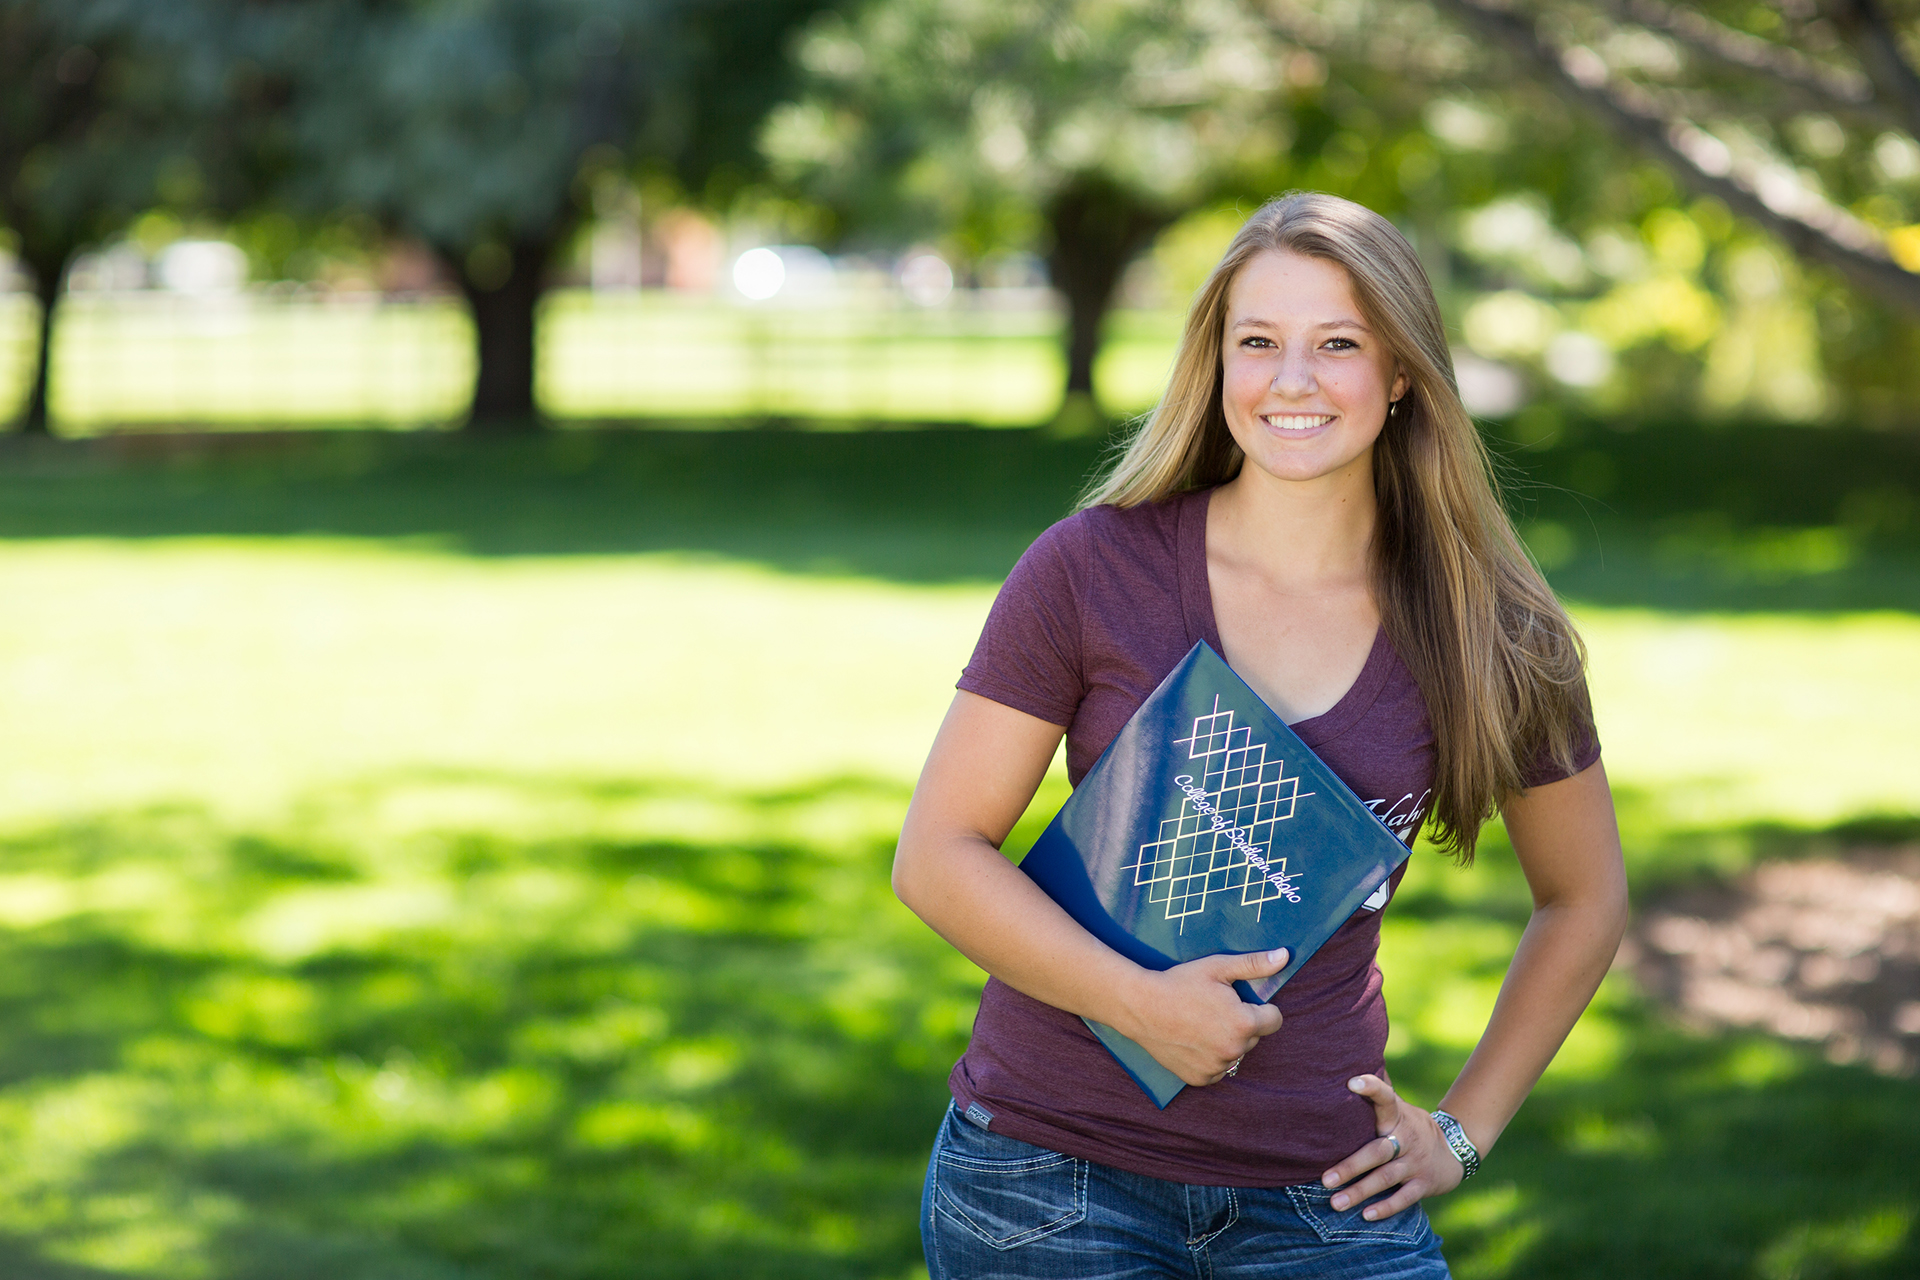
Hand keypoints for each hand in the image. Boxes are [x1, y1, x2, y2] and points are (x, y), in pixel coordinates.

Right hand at [1117, 949, 1287, 1085]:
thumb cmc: (1180, 983)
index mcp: (1244, 1023)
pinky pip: (1217, 1069)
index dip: (1261, 1008)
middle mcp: (1235, 1050)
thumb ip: (1254, 964)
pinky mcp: (1200, 1079)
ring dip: (1226, 1042)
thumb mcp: (1218, 967)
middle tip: (1214, 1008)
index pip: (1274, 1020)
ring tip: (1200, 1024)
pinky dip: (1210, 1058)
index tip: (1240, 1001)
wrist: (1140, 1006)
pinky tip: (1193, 1040)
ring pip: (1235, 1053)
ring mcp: (1217, 1067)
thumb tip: (1285, 956)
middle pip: (1253, 1037)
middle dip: (1241, 1024)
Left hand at [1320, 1075, 1463, 1219]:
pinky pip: (1404, 1198)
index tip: (1351, 1082)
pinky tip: (1365, 1215)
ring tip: (1335, 1202)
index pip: (1385, 1098)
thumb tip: (1346, 1064)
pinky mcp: (1424, 1184)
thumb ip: (1376, 1092)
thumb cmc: (1409, 1125)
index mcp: (1397, 1116)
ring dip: (1360, 1191)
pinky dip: (1386, 1207)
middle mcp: (1406, 1138)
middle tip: (1325, 1179)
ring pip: (1386, 1178)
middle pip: (1377, 1151)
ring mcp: (1416, 1162)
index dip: (1371, 1088)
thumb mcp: (1398, 1107)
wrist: (1455, 1148)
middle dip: (1351, 1166)